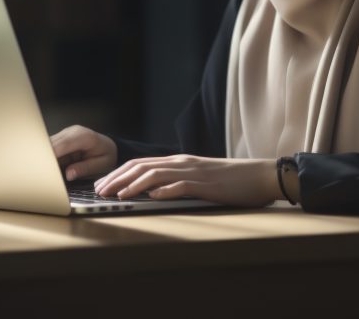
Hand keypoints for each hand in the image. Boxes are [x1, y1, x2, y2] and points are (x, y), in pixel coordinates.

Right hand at [49, 125, 117, 180]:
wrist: (109, 146)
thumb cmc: (106, 156)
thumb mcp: (101, 165)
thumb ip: (85, 168)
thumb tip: (68, 174)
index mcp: (84, 137)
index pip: (62, 145)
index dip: (51, 155)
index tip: (44, 169)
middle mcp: (72, 132)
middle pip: (51, 143)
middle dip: (44, 158)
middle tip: (41, 174)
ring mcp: (65, 134)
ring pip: (48, 144)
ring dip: (44, 158)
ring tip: (43, 172)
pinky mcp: (61, 139)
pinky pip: (50, 147)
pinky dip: (47, 157)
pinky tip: (47, 168)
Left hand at [93, 154, 279, 207]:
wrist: (259, 175)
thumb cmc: (230, 180)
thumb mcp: (198, 177)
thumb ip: (176, 180)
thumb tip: (152, 191)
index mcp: (178, 161)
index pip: (141, 163)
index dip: (118, 173)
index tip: (102, 184)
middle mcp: (182, 162)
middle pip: (142, 166)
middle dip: (117, 178)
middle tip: (99, 191)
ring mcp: (194, 172)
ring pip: (156, 174)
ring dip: (133, 184)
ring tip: (117, 194)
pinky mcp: (206, 184)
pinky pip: (181, 186)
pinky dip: (164, 190)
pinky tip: (151, 197)